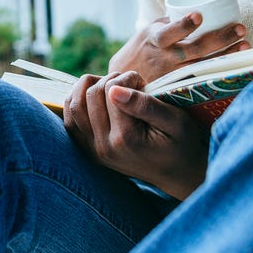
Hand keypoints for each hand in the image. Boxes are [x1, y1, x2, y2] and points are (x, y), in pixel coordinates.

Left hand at [64, 70, 208, 199]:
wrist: (176, 174)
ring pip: (74, 105)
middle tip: (130, 84)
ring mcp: (93, 151)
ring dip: (90, 86)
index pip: (111, 92)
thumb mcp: (175, 121)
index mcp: (126, 139)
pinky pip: (70, 120)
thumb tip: (114, 90)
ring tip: (112, 87)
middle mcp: (104, 147)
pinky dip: (77, 101)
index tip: (143, 82)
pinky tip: (95, 97)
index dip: (128, 78)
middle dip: (110, 79)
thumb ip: (145, 104)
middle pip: (90, 95)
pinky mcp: (88, 151)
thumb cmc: (181, 143)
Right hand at [108, 14, 249, 83]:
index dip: (183, 25)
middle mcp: (164, 59)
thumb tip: (202, 10)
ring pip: (203, 66)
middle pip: (195, 50)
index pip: (168, 33)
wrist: (123, 79)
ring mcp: (173, 76)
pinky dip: (220, 74)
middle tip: (240, 28)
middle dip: (220, 39)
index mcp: (155, 39)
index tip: (199, 16)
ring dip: (226, 56)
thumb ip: (172, 23)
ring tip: (245, 45)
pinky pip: (202, 80)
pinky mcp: (179, 89)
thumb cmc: (143, 49)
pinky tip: (237, 68)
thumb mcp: (151, 32)